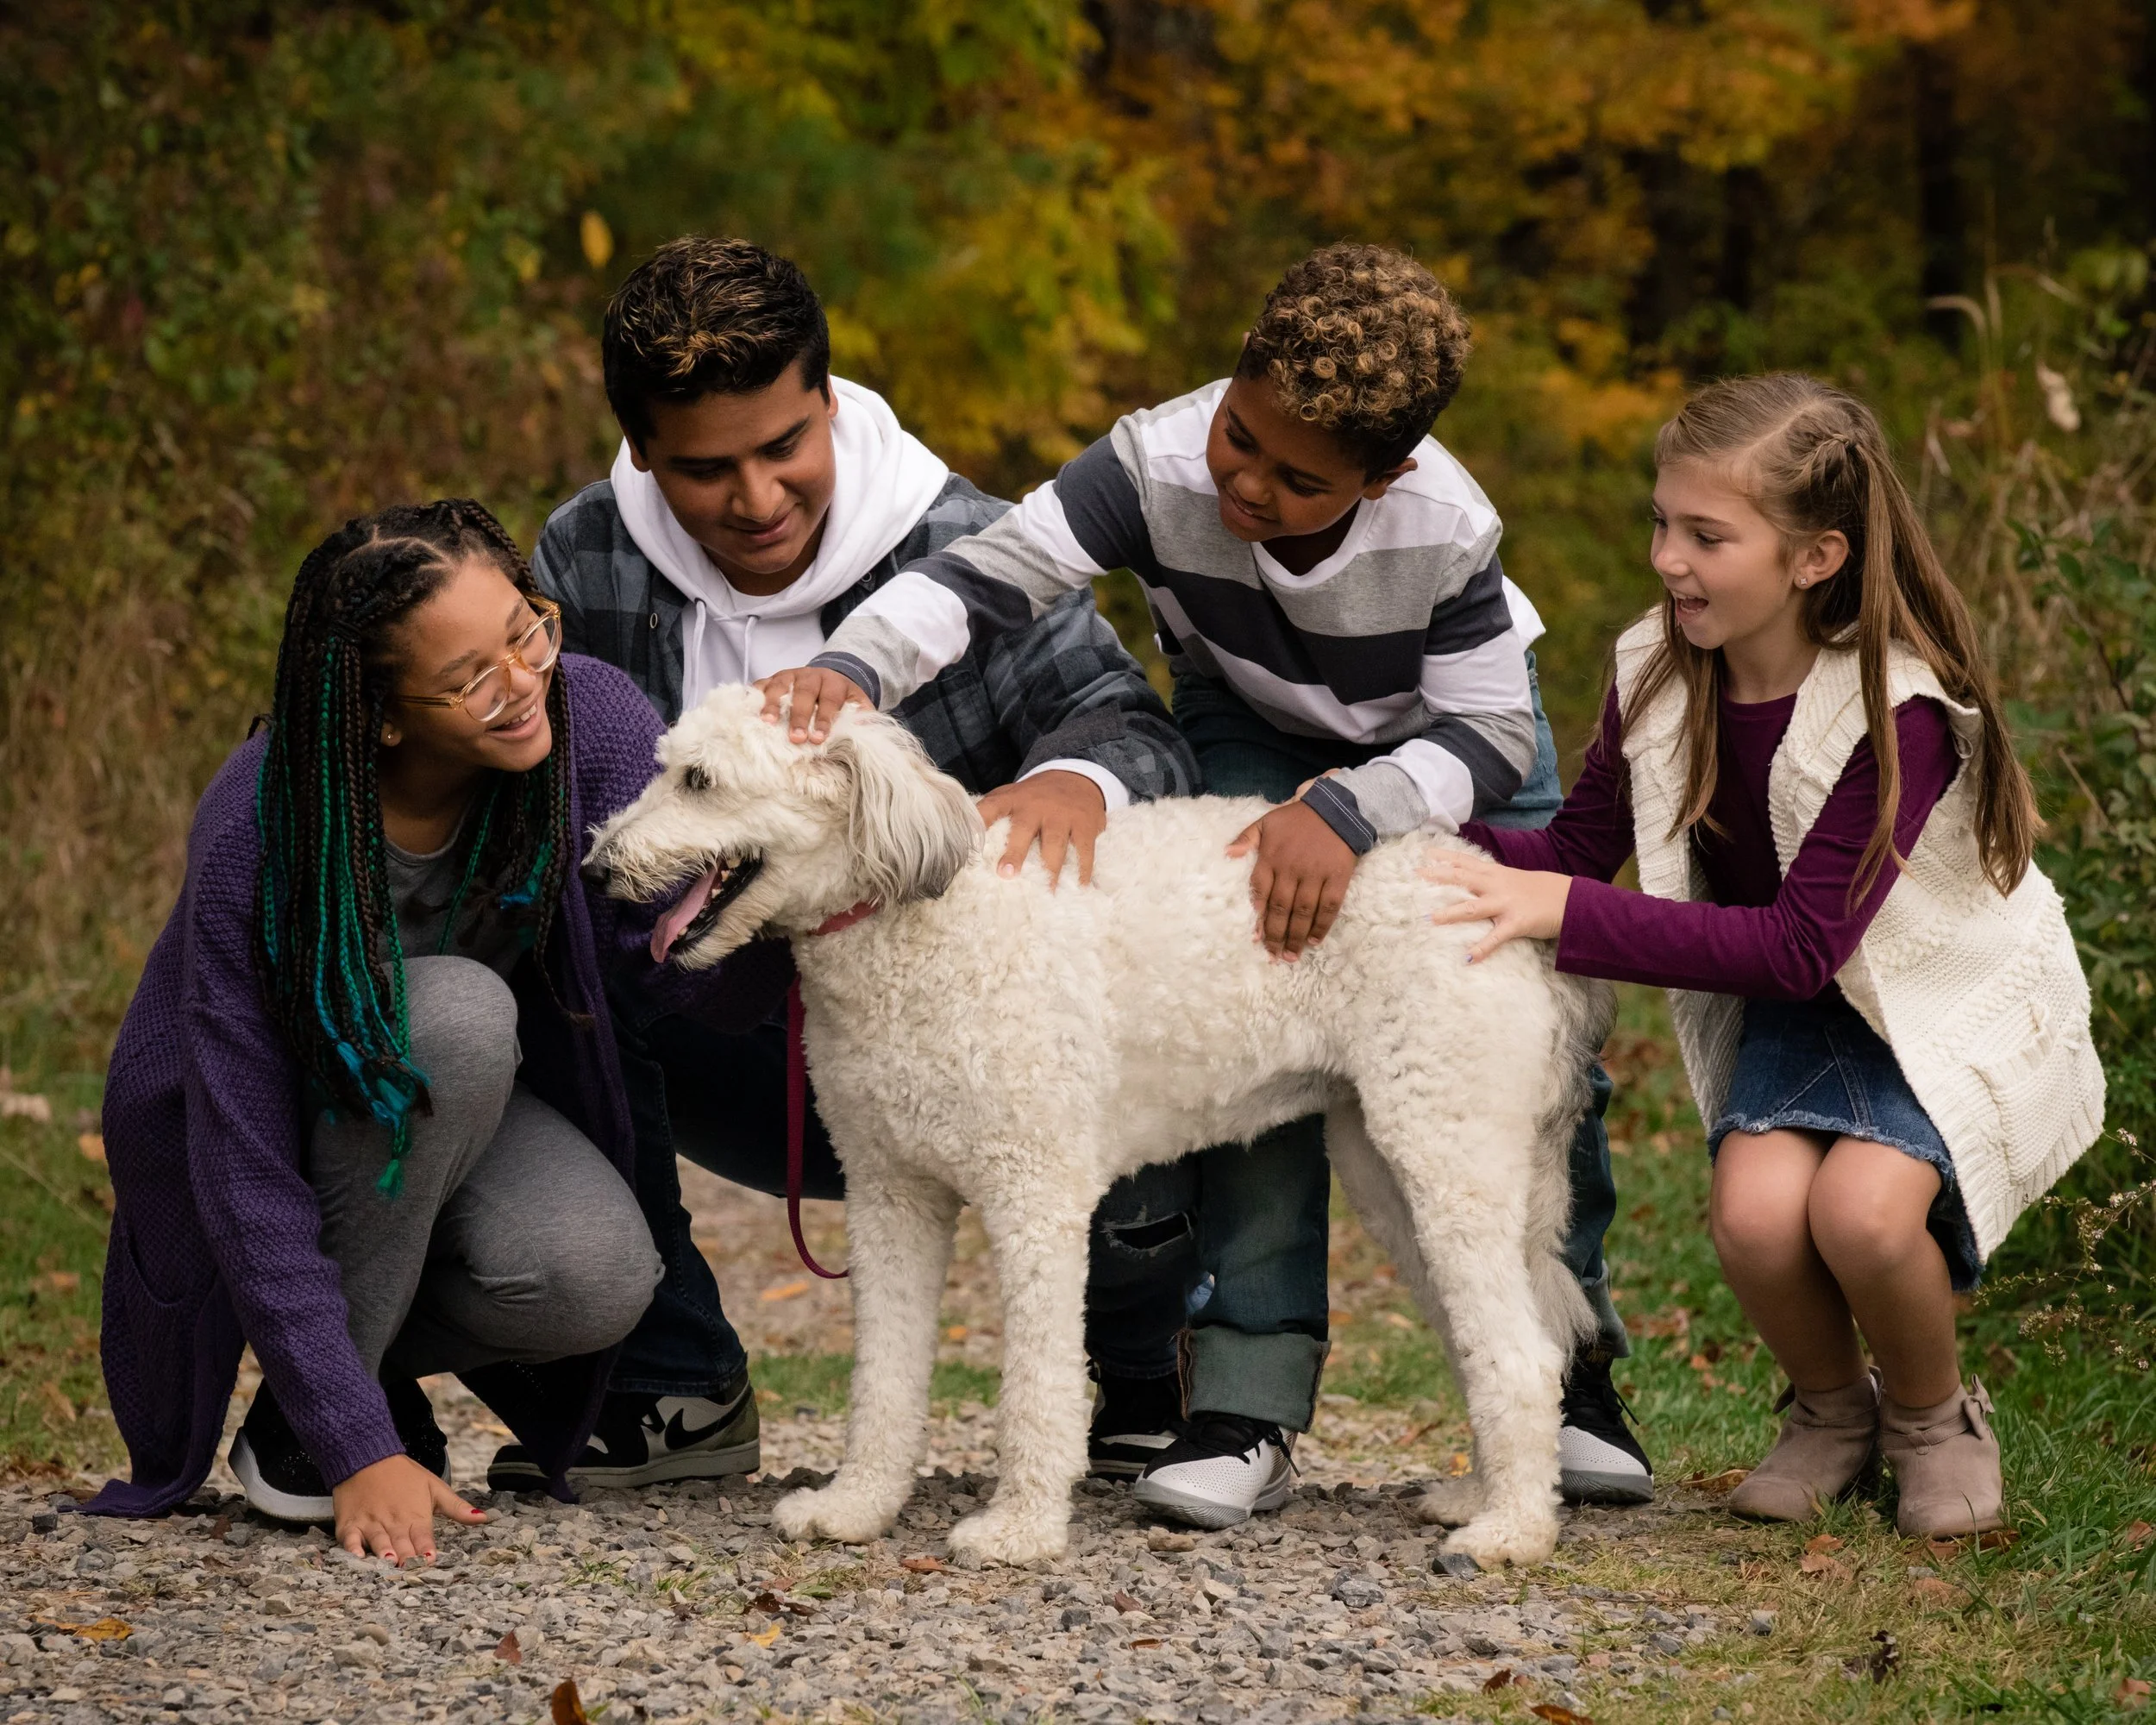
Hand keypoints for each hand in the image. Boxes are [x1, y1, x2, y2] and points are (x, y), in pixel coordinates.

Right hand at [332, 1453, 484, 1565]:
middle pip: (401, 1543)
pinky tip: (355, 1556)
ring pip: (378, 1540)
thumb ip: (457, 1507)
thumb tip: (484, 1518)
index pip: (423, 1536)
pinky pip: (349, 1538)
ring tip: (389, 1562)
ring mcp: (371, 1523)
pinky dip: (351, 1547)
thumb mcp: (434, 1487)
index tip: (430, 1561)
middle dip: (406, 1558)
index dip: (426, 1549)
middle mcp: (394, 1521)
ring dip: (383, 1552)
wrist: (369, 1456)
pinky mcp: (350, 1523)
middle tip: (409, 1570)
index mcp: (416, 1515)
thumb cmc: (404, 1475)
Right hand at [755, 667, 870, 742]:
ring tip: (767, 722)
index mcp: (833, 683)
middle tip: (795, 738)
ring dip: (772, 704)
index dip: (823, 719)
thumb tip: (866, 731)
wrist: (829, 677)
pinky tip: (747, 710)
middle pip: (803, 693)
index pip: (828, 700)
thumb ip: (863, 716)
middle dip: (798, 716)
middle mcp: (810, 675)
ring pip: (779, 685)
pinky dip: (753, 696)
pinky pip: (760, 685)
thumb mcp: (858, 704)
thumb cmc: (842, 698)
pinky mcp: (772, 679)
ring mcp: (789, 675)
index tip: (818, 739)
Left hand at [976, 770, 1108, 887]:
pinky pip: (1084, 850)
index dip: (978, 822)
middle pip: (1024, 829)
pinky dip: (1082, 870)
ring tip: (1045, 891)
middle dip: (1015, 852)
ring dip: (1049, 870)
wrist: (1076, 776)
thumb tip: (967, 842)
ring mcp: (1062, 815)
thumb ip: (992, 813)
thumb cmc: (1036, 796)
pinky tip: (1078, 886)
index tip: (967, 842)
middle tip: (1006, 874)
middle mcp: (1036, 806)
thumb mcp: (1012, 795)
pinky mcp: (1085, 824)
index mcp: (1013, 800)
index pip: (990, 808)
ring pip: (1055, 843)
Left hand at [1226, 799, 1357, 959]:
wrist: (1334, 808)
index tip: (1256, 938)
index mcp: (1271, 857)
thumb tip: (1226, 854)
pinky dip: (1322, 925)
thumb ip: (1245, 839)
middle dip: (1276, 935)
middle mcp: (1291, 868)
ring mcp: (1315, 874)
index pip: (1261, 892)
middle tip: (1273, 955)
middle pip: (1281, 908)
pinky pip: (1329, 906)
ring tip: (1290, 956)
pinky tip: (1314, 941)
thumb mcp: (1266, 822)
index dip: (1258, 917)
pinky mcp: (1338, 877)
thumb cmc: (1296, 819)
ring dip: (1296, 936)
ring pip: (1303, 911)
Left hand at [1420, 849, 1572, 962]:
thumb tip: (1467, 880)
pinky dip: (1481, 948)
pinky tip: (1468, 958)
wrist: (1568, 899)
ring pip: (1472, 907)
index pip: (1465, 861)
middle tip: (1415, 876)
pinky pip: (1496, 937)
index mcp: (1494, 873)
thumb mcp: (1511, 878)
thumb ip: (1489, 879)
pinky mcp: (1516, 924)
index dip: (1444, 857)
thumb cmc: (1538, 890)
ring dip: (1450, 913)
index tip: (1423, 853)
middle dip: (1438, 877)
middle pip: (1462, 878)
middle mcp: (1496, 885)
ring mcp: (1505, 904)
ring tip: (1430, 919)